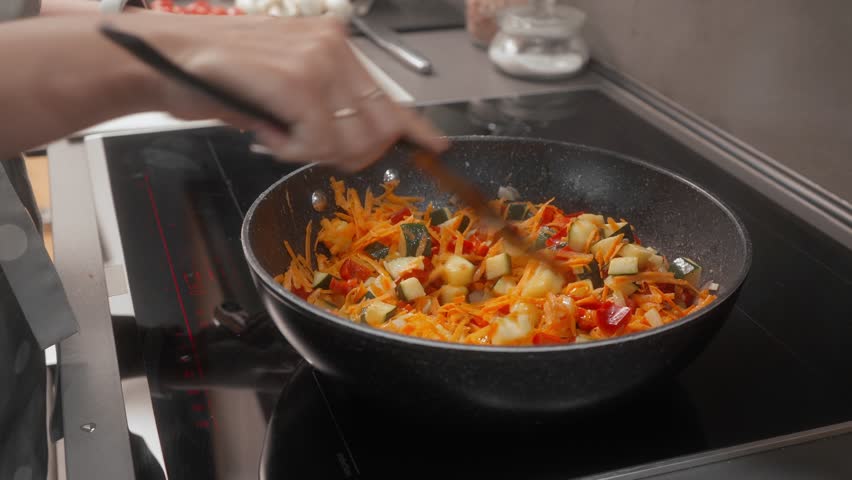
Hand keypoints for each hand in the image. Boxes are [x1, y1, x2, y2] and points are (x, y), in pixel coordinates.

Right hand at [115, 14, 447, 170]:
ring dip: (315, 153)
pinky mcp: (299, 81)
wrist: (160, 58)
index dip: (415, 128)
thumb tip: (357, 141)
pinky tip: (267, 131)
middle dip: (352, 155)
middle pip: (381, 127)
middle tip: (308, 149)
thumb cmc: (217, 76)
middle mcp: (335, 45)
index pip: (389, 95)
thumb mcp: (284, 89)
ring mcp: (319, 60)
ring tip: (278, 133)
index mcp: (335, 44)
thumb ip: (326, 109)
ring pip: (353, 140)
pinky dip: (292, 151)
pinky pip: (319, 142)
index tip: (434, 144)